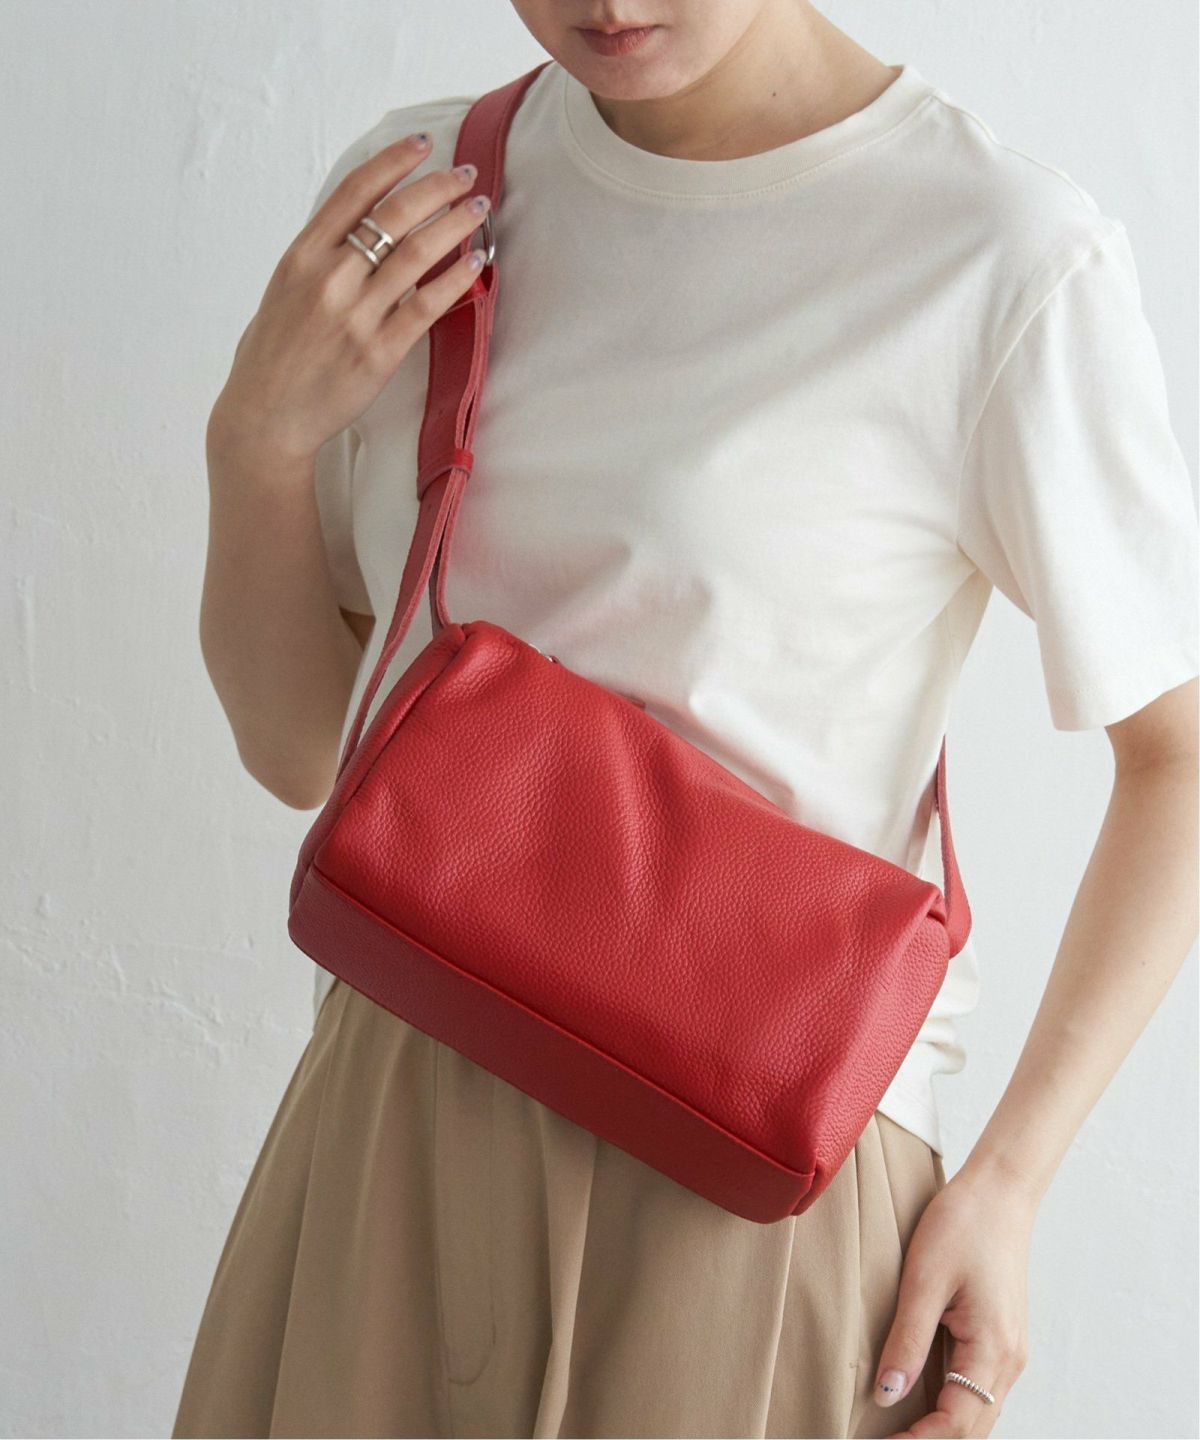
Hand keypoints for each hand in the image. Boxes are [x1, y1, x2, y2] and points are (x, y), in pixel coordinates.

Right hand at [208, 133, 491, 465]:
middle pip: (393, 215)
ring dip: (456, 224)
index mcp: (302, 256)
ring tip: (479, 208)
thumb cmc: (273, 354)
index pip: (354, 192)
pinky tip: (477, 262)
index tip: (422, 145)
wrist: (266, 416)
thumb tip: (359, 230)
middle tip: (466, 175)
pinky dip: (456, 279)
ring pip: (416, 254)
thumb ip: (320, 257)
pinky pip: (427, 306)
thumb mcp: (284, 289)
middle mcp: (329, 278)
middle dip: (437, 188)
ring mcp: (355, 316)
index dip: (393, 162)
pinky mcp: (379, 352)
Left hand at [872, 1164, 1038, 1436]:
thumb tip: (887, 1395)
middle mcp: (1009, 1359)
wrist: (999, 1192)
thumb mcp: (924, 1279)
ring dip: (943, 1428)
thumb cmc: (963, 1224)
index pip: (956, 1423)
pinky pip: (980, 1388)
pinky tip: (922, 1401)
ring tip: (899, 1431)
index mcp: (993, 1349)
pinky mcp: (1001, 1337)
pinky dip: (954, 1406)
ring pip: (978, 1412)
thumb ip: (907, 1340)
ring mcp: (1010, 1350)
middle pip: (971, 1428)